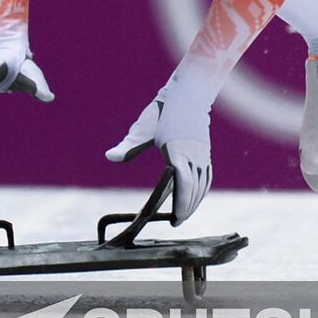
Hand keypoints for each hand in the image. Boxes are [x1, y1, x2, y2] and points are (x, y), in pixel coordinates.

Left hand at [105, 98, 211, 224]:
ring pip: (202, 184)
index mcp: (177, 150)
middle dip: (187, 208)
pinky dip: (202, 191)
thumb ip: (128, 146)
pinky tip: (195, 198)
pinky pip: (207, 176)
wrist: (187, 95)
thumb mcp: (143, 128)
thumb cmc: (163, 112)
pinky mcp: (206, 152)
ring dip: (194, 202)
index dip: (181, 203)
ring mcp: (202, 154)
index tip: (175, 217)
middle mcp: (193, 154)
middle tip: (177, 222)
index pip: (183, 183)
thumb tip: (110, 156)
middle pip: (194, 188)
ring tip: (184, 214)